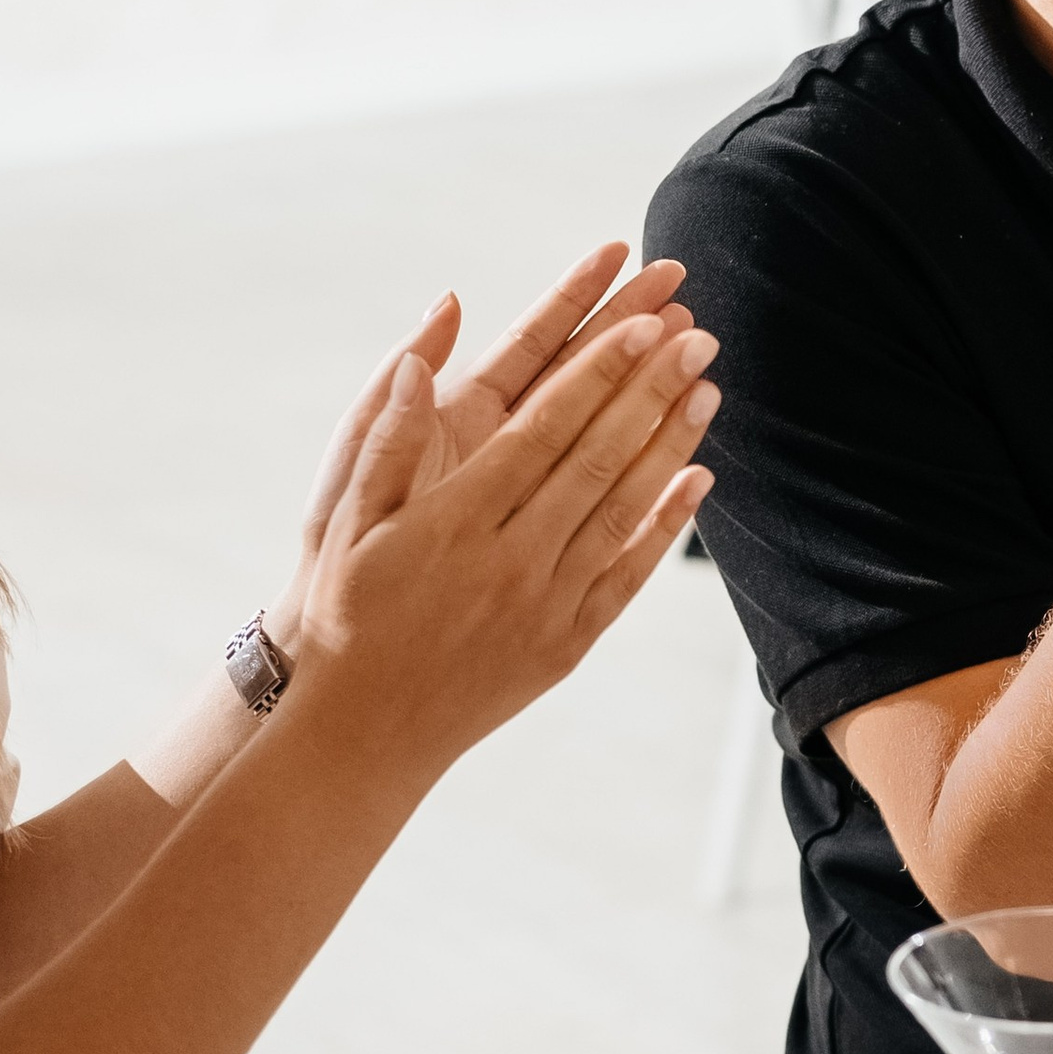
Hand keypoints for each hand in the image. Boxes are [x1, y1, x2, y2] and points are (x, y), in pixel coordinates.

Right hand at [297, 308, 718, 773]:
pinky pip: (629, 574)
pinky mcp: (568, 643)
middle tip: (698, 334)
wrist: (363, 728)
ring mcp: (545, 604)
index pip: (542, 429)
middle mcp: (509, 560)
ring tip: (708, 387)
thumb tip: (413, 363)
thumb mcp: (343, 524)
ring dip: (671, 445)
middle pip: (596, 458)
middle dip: (650, 390)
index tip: (640, 324)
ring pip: (623, 510)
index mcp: (454, 521)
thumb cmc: (346, 612)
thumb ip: (385, 440)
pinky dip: (667, 526)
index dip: (595, 374)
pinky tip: (700, 479)